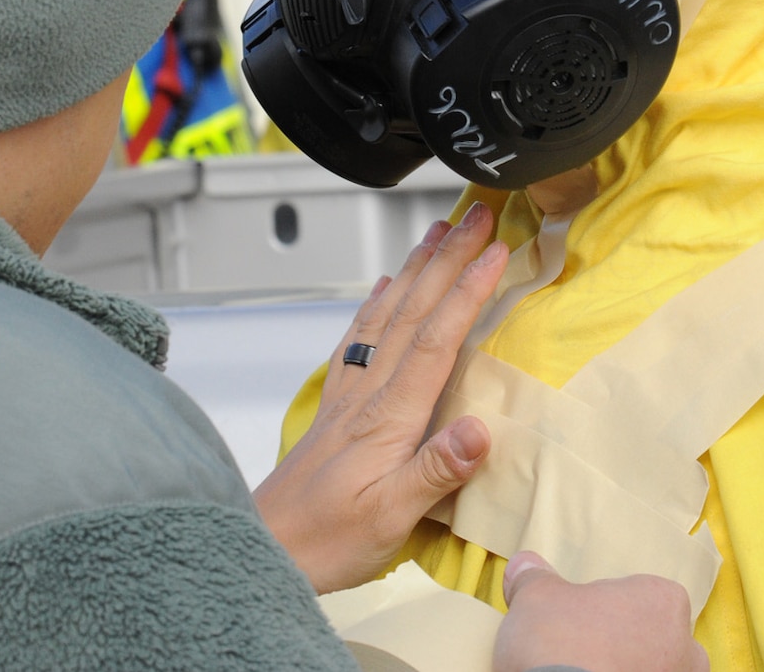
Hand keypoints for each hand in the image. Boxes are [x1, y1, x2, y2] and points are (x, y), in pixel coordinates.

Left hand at [255, 204, 507, 591]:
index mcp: (389, 416)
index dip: (468, 290)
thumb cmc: (329, 540)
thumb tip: (481, 428)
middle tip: (479, 215)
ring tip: (437, 230)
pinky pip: (359, 338)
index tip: (498, 250)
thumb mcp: (390, 519)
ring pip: (386, 314)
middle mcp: (369, 393)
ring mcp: (350, 395)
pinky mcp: (337, 406)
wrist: (265, 547)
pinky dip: (375, 302)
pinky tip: (382, 284)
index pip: (436, 339)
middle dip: (448, 258)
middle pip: (413, 311)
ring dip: (415, 268)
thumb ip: (435, 472)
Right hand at [494, 552, 708, 671]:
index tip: (582, 621)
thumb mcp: (536, 598)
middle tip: (585, 654)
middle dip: (627, 646)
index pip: (641, 595)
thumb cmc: (561, 645)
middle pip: (655, 639)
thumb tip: (524, 566)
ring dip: (629, 671)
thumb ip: (534, 578)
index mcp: (663, 602)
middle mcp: (685, 648)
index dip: (608, 607)